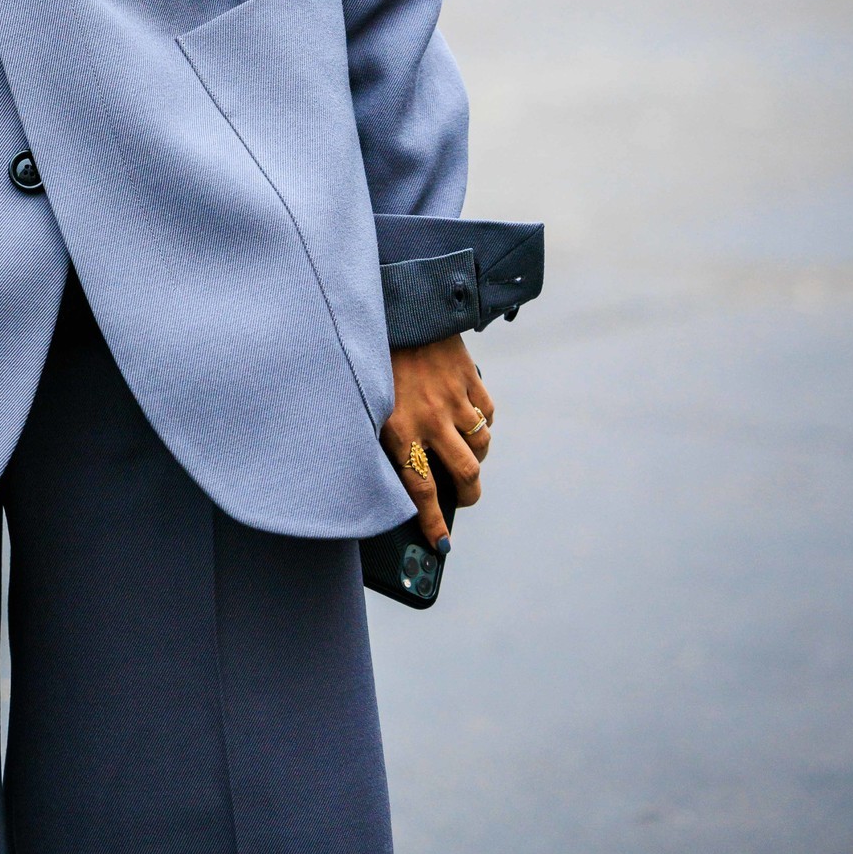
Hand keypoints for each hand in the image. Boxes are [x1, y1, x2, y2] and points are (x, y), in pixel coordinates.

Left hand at [382, 335, 494, 549]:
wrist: (393, 307)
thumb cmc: (371, 359)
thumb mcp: (365, 402)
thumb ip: (382, 437)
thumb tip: (395, 478)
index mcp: (398, 428)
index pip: (421, 489)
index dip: (433, 522)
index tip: (442, 545)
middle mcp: (429, 417)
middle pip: (465, 473)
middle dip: (468, 493)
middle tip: (465, 496)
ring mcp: (452, 397)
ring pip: (480, 445)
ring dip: (476, 456)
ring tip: (464, 454)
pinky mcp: (468, 376)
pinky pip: (487, 413)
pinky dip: (483, 422)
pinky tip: (469, 420)